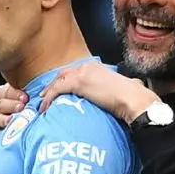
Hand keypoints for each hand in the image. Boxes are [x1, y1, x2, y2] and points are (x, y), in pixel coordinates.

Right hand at [0, 84, 27, 157]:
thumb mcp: (0, 98)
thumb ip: (15, 94)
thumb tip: (40, 88)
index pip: (6, 92)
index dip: (15, 94)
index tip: (26, 97)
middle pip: (0, 104)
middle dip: (11, 105)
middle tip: (21, 107)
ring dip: (2, 120)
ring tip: (10, 121)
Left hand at [40, 62, 158, 123]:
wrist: (132, 99)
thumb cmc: (131, 97)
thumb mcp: (116, 89)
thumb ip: (110, 89)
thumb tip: (111, 97)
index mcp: (96, 67)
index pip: (74, 72)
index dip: (63, 81)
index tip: (57, 90)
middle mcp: (87, 66)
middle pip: (63, 74)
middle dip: (52, 84)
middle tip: (44, 95)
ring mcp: (82, 73)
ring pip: (58, 81)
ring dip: (48, 92)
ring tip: (42, 104)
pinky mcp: (79, 82)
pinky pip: (58, 89)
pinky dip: (49, 97)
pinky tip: (45, 107)